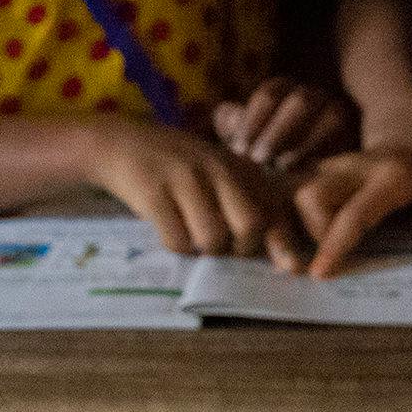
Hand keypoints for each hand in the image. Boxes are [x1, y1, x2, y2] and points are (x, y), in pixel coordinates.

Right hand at [84, 116, 298, 259]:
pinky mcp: (154, 193)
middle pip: (249, 227)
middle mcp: (217, 169)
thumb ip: (244, 201)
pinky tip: (170, 231)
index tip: (291, 268)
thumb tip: (274, 252)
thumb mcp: (216, 172)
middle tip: (223, 249)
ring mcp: (186, 179)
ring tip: (191, 236)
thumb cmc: (176, 166)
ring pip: (213, 239)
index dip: (284, 243)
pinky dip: (177, 247)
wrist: (119, 143)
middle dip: (240, 249)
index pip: (272, 208)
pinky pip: (177, 241)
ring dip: (203, 251)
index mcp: (237, 166)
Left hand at [214, 76, 354, 173]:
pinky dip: (328, 157)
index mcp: (287, 91)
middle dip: (277, 131)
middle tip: (259, 159)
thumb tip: (226, 114)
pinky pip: (349, 141)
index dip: (253, 119)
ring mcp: (342, 115)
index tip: (239, 148)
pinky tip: (309, 176)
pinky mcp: (359, 138)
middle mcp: (317, 97)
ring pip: (332, 116)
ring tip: (283, 169)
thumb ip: (236, 128)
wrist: (308, 186)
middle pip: (301, 101)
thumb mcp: (249, 144)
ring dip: (304, 145)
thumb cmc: (269, 161)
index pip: (271, 92)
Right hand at [291, 144, 411, 277]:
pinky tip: (304, 232)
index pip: (355, 212)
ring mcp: (334, 164)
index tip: (320, 273)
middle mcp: (356, 167)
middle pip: (310, 195)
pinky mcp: (321, 168)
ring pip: (297, 190)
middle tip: (330, 257)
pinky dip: (292, 212)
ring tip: (316, 248)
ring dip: (298, 222)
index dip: (334, 244)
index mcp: (392, 175)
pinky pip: (295, 189)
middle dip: (310, 232)